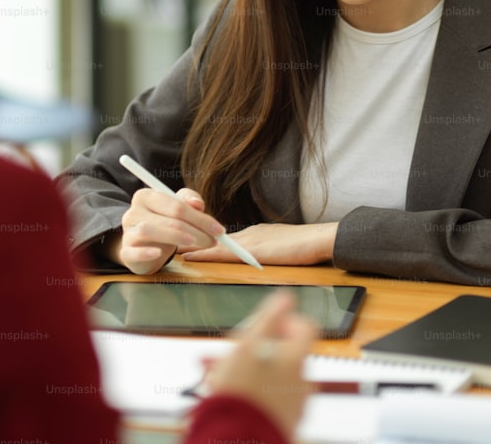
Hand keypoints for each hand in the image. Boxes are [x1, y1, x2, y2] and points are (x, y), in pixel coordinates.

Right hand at [113, 187, 225, 274]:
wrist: (141, 245)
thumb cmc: (163, 223)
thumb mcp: (176, 208)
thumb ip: (189, 201)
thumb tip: (198, 204)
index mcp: (146, 196)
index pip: (175, 204)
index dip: (200, 217)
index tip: (219, 230)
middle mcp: (134, 211)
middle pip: (168, 218)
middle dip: (196, 230)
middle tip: (213, 241)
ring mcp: (128, 232)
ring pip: (150, 231)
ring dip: (177, 238)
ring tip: (195, 244)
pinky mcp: (125, 252)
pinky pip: (133, 252)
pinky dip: (146, 253)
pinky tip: (159, 253)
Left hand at [182, 222, 337, 265]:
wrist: (320, 240)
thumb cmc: (307, 245)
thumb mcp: (283, 246)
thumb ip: (268, 249)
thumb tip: (259, 256)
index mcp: (255, 234)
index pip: (224, 236)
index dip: (205, 237)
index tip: (188, 238)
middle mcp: (249, 234)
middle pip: (215, 237)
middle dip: (193, 238)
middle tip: (170, 239)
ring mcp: (249, 240)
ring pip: (215, 243)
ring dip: (193, 245)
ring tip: (172, 247)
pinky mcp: (252, 250)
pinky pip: (222, 252)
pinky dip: (204, 253)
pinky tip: (191, 256)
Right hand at [202, 290, 316, 436]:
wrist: (236, 436)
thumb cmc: (240, 393)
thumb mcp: (248, 343)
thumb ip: (270, 317)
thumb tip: (286, 297)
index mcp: (297, 358)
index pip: (306, 327)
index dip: (287, 321)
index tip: (268, 325)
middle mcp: (302, 380)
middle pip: (287, 353)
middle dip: (261, 349)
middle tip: (237, 353)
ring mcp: (295, 403)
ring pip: (277, 376)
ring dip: (255, 371)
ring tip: (226, 375)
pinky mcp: (283, 421)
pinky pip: (272, 398)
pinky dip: (256, 392)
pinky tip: (233, 393)